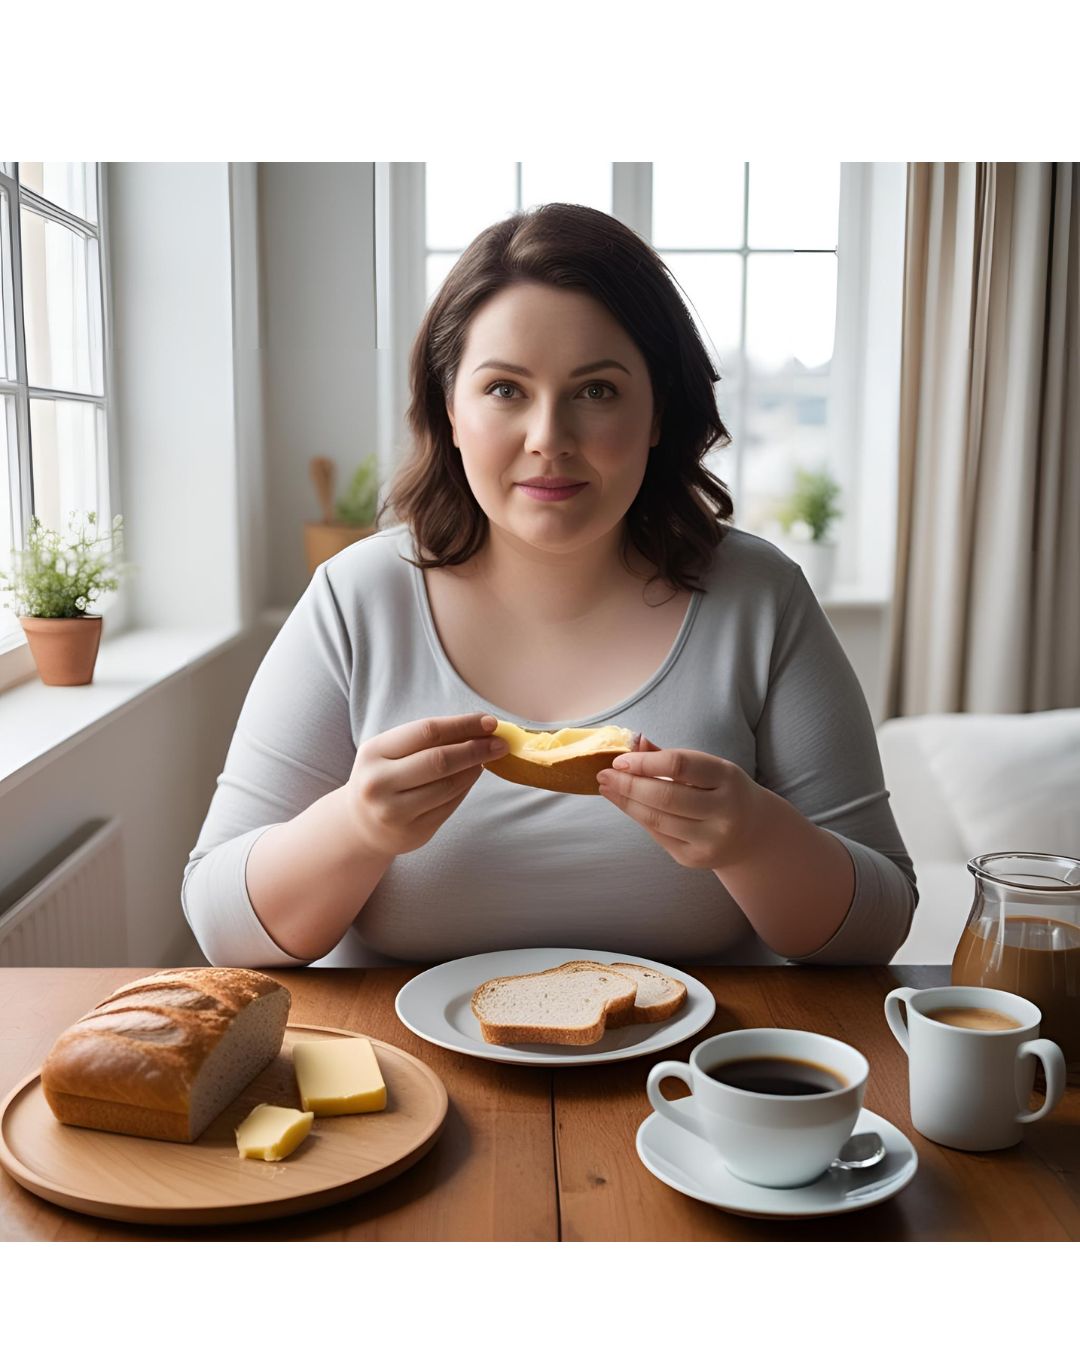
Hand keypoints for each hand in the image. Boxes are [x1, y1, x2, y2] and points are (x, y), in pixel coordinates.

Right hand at [345, 712, 508, 857]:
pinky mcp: (412, 833)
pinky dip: (465, 788)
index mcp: (374, 752)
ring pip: (448, 785)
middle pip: (440, 760)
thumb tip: (481, 727)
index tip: (490, 722)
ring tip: (486, 759)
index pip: (428, 732)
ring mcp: (394, 812)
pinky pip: (449, 806)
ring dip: (474, 769)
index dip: (463, 725)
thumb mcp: (391, 751)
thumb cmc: (385, 776)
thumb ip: (428, 739)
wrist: (360, 823)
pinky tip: (471, 777)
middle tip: (501, 743)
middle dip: (477, 749)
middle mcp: (379, 783)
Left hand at [596, 735, 764, 870]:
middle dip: (627, 784)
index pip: (679, 765)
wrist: (752, 832)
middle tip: (603, 775)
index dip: (644, 762)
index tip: (619, 760)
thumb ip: (670, 757)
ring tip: (607, 789)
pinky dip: (639, 818)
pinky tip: (626, 805)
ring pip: (657, 819)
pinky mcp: (696, 858)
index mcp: (728, 778)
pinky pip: (658, 836)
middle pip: (664, 796)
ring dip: (626, 802)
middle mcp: (724, 811)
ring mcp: (711, 839)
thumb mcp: (707, 768)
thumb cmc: (721, 791)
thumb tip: (633, 743)